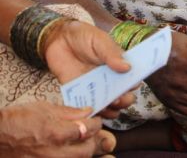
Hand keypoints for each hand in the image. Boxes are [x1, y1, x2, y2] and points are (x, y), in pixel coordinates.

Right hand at [0, 103, 116, 157]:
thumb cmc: (15, 121)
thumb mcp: (43, 108)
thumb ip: (69, 112)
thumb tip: (87, 112)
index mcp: (57, 133)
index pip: (89, 129)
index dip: (95, 123)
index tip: (94, 121)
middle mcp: (55, 152)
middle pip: (87, 150)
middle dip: (92, 140)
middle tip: (89, 134)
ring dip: (83, 153)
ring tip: (80, 146)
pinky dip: (70, 157)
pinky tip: (69, 153)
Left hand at [43, 20, 134, 118]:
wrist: (58, 40)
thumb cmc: (83, 36)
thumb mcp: (100, 40)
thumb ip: (112, 53)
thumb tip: (128, 67)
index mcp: (119, 65)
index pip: (132, 78)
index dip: (134, 84)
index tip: (131, 86)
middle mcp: (110, 79)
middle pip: (124, 95)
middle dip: (125, 100)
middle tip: (118, 99)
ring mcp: (95, 88)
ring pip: (109, 106)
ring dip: (111, 110)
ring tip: (107, 107)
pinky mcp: (80, 94)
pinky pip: (88, 108)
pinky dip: (91, 113)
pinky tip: (91, 112)